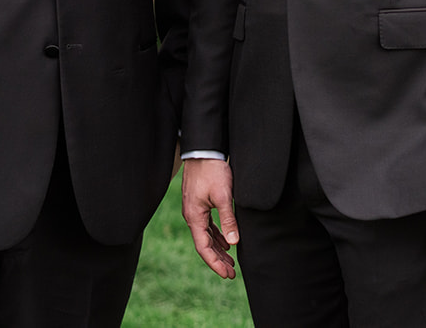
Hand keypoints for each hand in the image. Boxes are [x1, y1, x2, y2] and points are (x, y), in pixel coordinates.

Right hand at [181, 158, 239, 278]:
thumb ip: (228, 219)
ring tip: (231, 262)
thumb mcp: (223, 196)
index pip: (203, 248)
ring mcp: (194, 210)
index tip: (227, 274)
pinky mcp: (199, 203)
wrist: (203, 150)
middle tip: (232, 273)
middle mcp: (191, 216)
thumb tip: (233, 242)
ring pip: (205, 236)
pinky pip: (207, 226)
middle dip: (217, 260)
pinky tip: (226, 241)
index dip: (215, 263)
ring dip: (218, 249)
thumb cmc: (212, 170)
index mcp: (194, 216)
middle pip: (204, 245)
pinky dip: (216, 236)